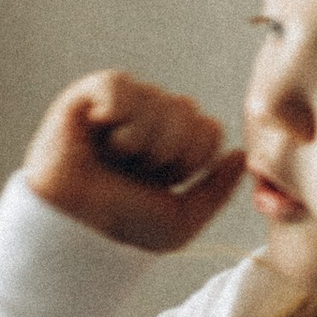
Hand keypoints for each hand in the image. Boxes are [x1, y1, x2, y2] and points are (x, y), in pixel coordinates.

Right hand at [23, 71, 246, 252]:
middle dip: (168, 151)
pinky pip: (121, 87)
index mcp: (171, 145)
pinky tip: (100, 131)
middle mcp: (148, 121)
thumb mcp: (183, 218)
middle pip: (188, 111)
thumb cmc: (123, 226)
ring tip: (113, 156)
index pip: (209, 129)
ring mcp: (119, 106)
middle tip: (135, 171)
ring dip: (140, 139)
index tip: (163, 182)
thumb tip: (240, 154)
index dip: (192, 159)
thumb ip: (217, 189)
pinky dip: (115, 113)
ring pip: (157, 100)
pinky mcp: (87, 96)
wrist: (77, 230)